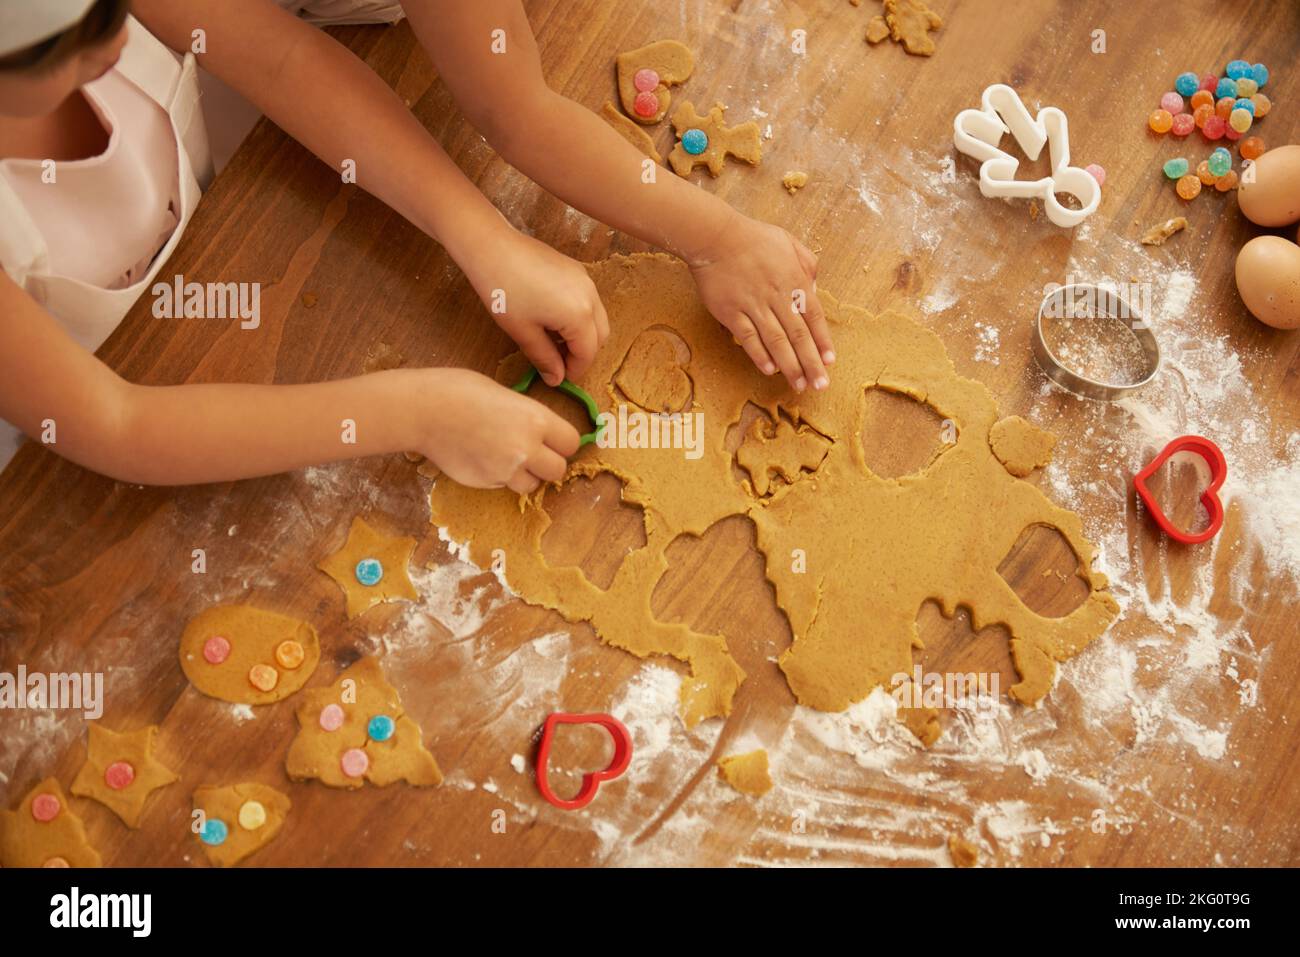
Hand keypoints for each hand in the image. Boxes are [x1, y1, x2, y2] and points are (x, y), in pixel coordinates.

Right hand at [418, 368, 579, 493]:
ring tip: (505, 457)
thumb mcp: (504, 394)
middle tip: (532, 452)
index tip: (553, 440)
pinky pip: (503, 487)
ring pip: (531, 485)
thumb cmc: (458, 390)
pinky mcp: (485, 483)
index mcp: (535, 419)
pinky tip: (482, 458)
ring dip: (525, 475)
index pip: (572, 443)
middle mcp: (526, 448)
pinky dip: (499, 478)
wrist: (422, 411)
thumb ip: (526, 417)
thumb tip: (538, 432)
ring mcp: (505, 470)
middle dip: (548, 463)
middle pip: (558, 470)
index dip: (563, 442)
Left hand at [465, 229, 609, 386]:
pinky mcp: (576, 269)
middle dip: (583, 353)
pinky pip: (588, 300)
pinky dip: (579, 316)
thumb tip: (556, 379)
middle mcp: (590, 297)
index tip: (559, 379)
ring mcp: (585, 280)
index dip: (575, 370)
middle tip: (558, 363)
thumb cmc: (504, 291)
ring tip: (553, 341)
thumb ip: (544, 358)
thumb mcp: (523, 332)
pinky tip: (553, 318)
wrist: (493, 247)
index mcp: (579, 315)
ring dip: (582, 334)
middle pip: (600, 336)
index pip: (588, 353)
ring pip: (596, 318)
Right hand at [687, 211, 833, 392]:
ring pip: (776, 341)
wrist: (716, 237)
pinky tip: (769, 370)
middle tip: (820, 385)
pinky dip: (759, 354)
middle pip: (798, 335)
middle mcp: (777, 296)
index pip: (814, 317)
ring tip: (799, 385)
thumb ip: (807, 265)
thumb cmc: (753, 238)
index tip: (830, 362)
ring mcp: (753, 305)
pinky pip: (748, 337)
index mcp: (794, 280)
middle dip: (811, 363)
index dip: (823, 341)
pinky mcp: (731, 312)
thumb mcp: (789, 242)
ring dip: (790, 366)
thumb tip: (815, 288)